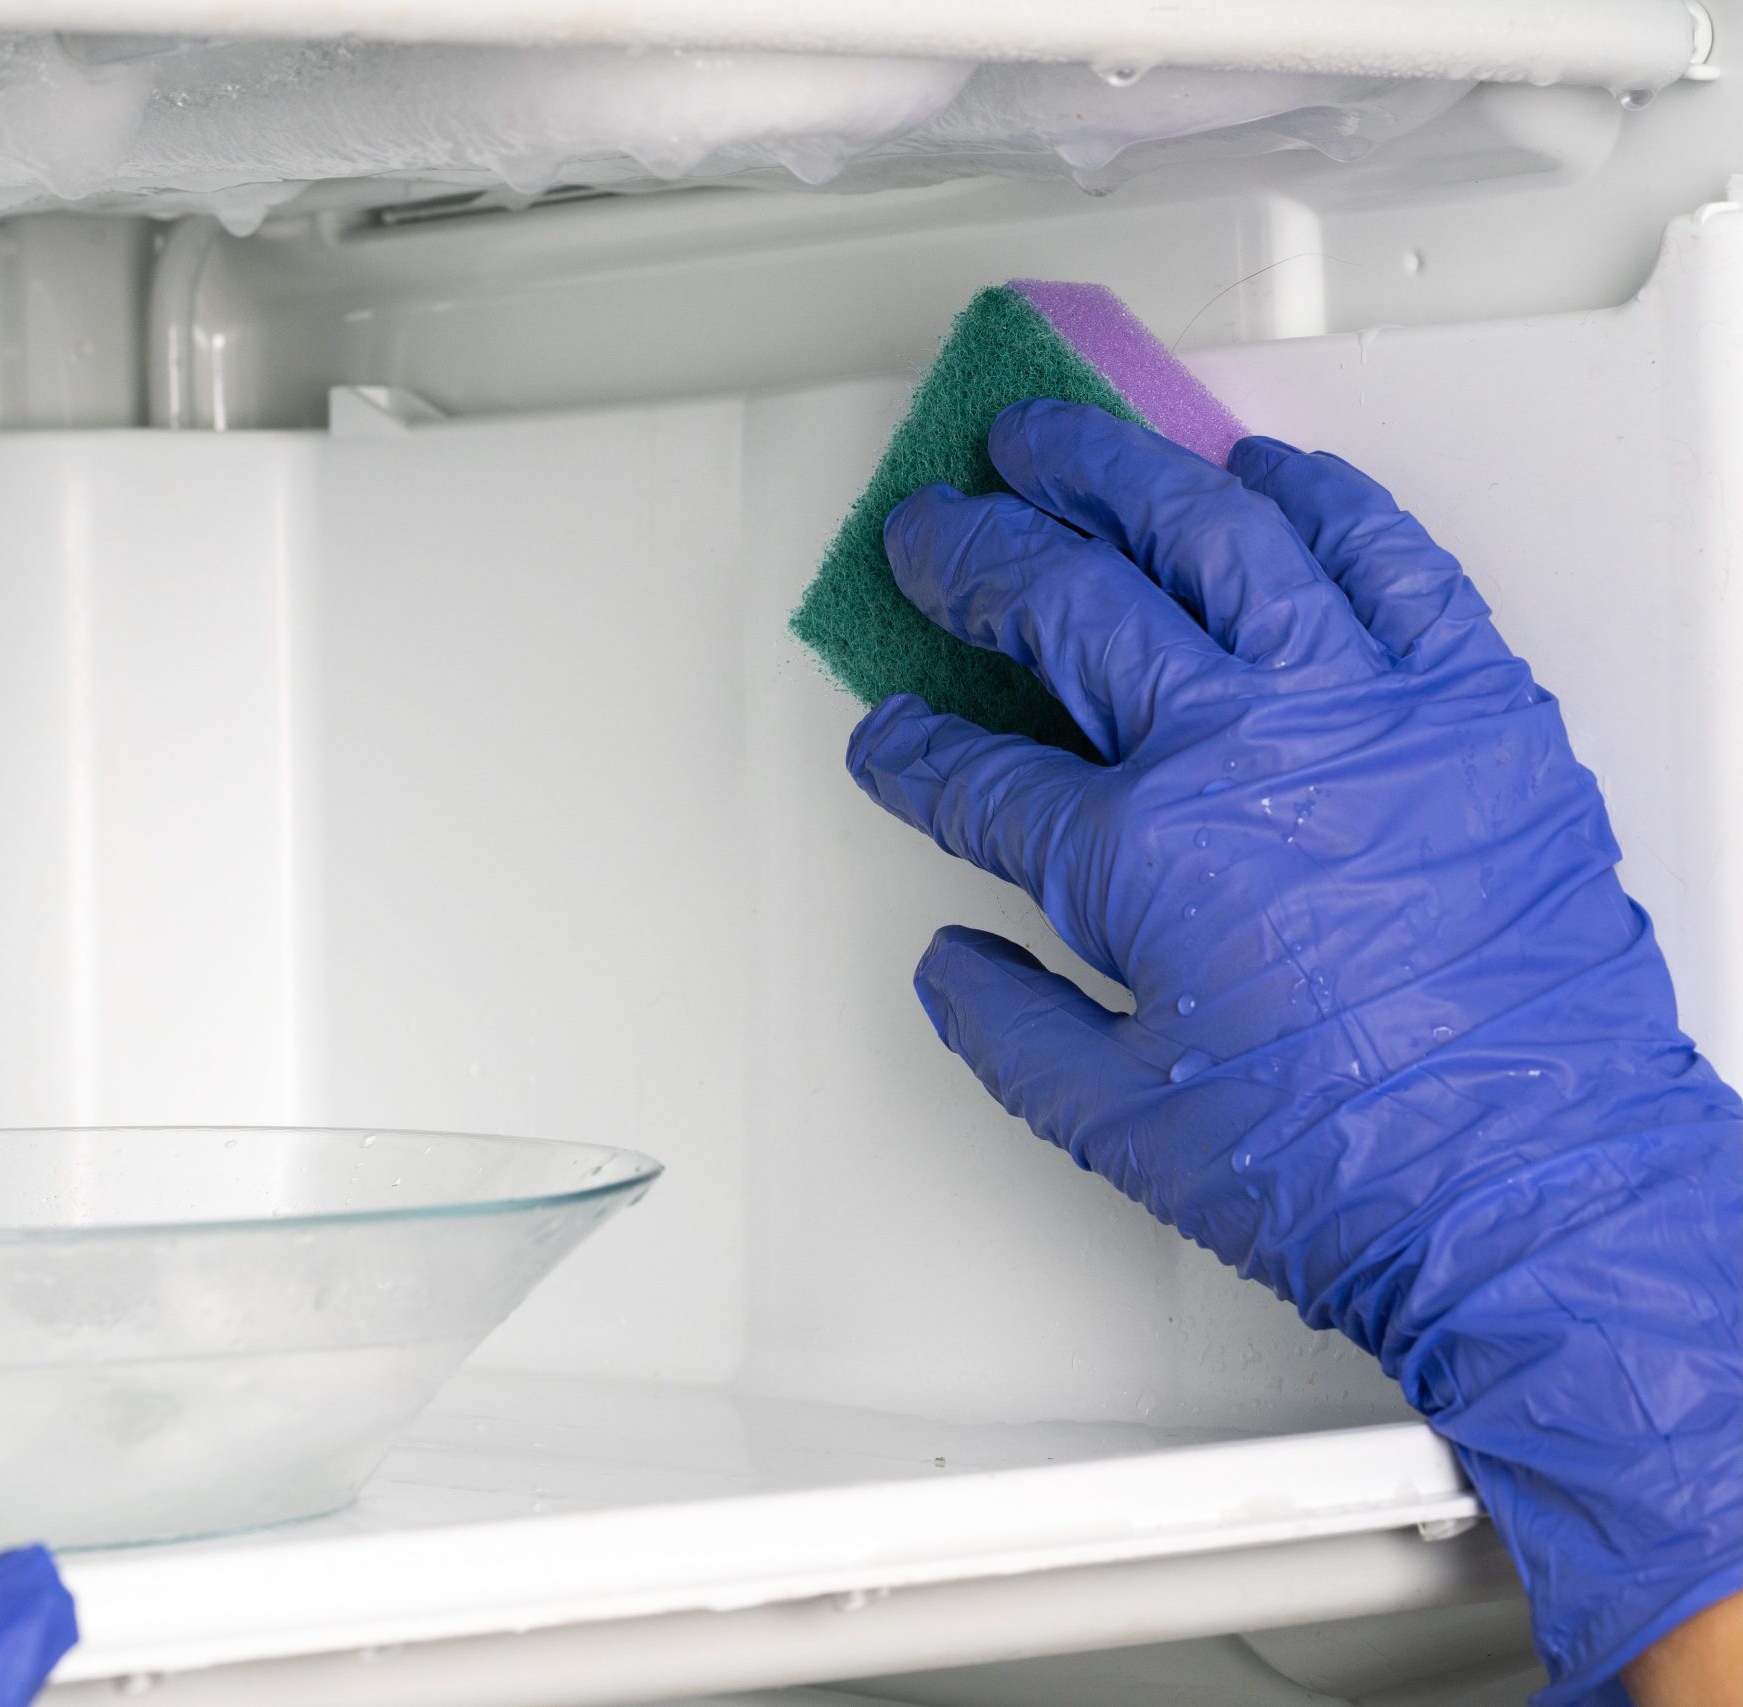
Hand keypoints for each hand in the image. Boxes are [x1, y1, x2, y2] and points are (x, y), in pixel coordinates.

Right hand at [848, 399, 1741, 1705]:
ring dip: (1116, 472)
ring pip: (1214, 534)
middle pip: (1073, 605)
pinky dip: (1317, 500)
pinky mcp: (1477, 701)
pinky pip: (1389, 557)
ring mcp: (1366, 708)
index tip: (889, 737)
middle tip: (934, 527)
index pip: (979, 772)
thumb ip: (1007, 1024)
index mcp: (1140, 855)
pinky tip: (1259, 472)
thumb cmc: (1347, 1169)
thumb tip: (957, 961)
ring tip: (1056, 437)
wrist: (1542, 1194)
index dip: (912, 750)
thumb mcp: (1115, 1122)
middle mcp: (1242, 750)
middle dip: (979, 555)